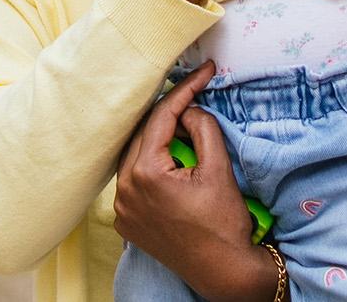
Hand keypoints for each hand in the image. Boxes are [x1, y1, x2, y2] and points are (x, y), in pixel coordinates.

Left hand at [115, 63, 286, 301]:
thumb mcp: (218, 169)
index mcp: (145, 173)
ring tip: (185, 130)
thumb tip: (189, 110)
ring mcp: (122, 207)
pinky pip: (133, 179)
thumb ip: (202, 128)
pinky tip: (171, 160)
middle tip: (196, 97)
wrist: (224, 273)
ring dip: (157, 139)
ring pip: (135, 154)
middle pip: (144, 133)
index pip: (161, 117)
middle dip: (169, 114)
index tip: (204, 72)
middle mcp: (125, 189)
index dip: (184, 90)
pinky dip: (149, 164)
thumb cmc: (224, 224)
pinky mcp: (126, 221)